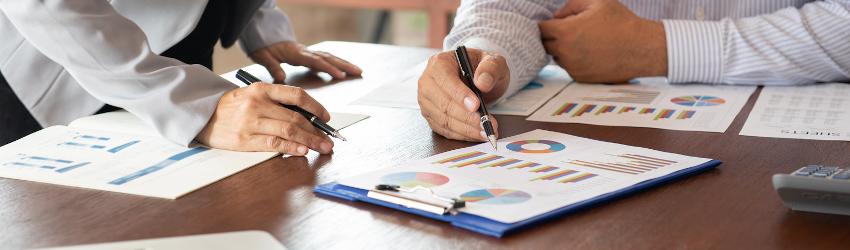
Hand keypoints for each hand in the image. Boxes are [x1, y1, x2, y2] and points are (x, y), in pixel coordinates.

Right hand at [196, 83, 333, 155]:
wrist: (202, 116)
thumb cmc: (232, 107)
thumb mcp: (253, 95)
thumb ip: (276, 103)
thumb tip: (308, 118)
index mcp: (261, 89)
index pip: (296, 95)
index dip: (315, 107)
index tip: (326, 118)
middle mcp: (257, 104)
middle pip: (296, 117)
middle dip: (317, 131)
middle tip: (329, 140)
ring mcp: (250, 122)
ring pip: (289, 130)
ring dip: (310, 141)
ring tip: (322, 147)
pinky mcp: (244, 140)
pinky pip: (274, 144)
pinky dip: (292, 148)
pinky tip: (303, 151)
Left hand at [249, 41, 362, 82]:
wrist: (263, 35)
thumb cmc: (263, 47)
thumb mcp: (263, 57)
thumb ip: (272, 67)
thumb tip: (281, 77)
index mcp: (295, 53)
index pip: (315, 61)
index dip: (328, 68)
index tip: (340, 75)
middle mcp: (305, 51)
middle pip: (328, 58)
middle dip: (344, 65)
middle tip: (358, 72)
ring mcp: (308, 52)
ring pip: (330, 57)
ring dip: (344, 64)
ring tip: (357, 71)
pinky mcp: (308, 54)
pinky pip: (326, 58)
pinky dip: (337, 63)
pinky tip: (344, 69)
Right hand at [417, 48, 506, 140]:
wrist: (478, 80)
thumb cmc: (483, 69)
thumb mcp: (493, 62)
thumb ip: (490, 68)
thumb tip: (482, 83)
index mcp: (440, 62)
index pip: (445, 79)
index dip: (460, 94)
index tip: (476, 105)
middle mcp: (428, 81)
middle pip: (442, 103)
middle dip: (466, 117)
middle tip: (486, 124)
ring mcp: (427, 100)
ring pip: (443, 119)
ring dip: (465, 129)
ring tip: (486, 131)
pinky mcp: (430, 115)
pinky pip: (443, 129)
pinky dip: (461, 134)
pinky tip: (476, 134)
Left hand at [539, 0, 666, 82]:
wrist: (642, 48)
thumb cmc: (621, 22)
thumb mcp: (596, 1)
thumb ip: (570, 5)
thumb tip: (557, 16)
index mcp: (565, 32)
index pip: (539, 28)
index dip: (545, 23)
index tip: (553, 21)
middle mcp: (565, 52)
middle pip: (544, 44)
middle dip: (552, 36)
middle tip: (568, 30)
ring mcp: (572, 67)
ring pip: (556, 56)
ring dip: (563, 49)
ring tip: (584, 40)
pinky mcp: (580, 78)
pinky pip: (568, 67)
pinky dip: (573, 60)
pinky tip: (590, 52)